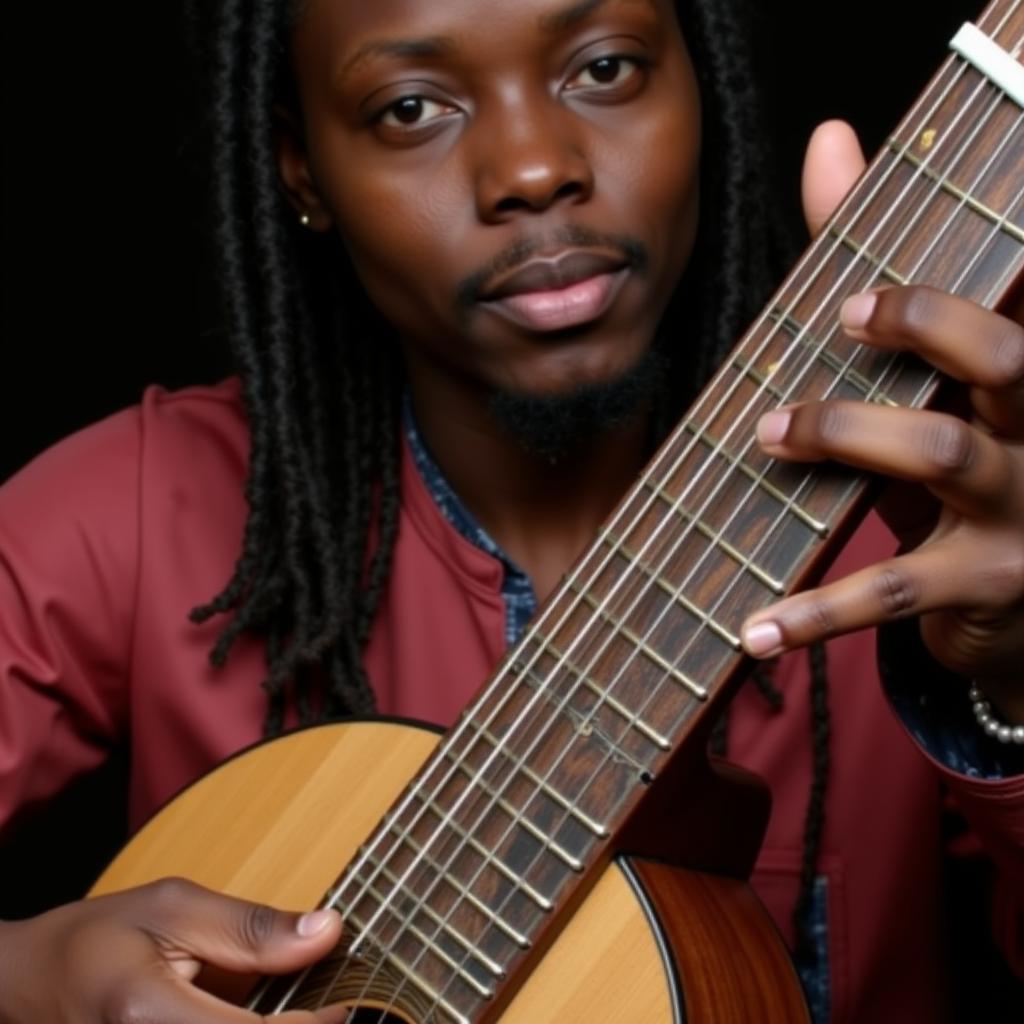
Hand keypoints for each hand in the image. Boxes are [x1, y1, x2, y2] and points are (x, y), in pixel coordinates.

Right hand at [0, 877, 347, 1022]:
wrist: (31, 984)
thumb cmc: (100, 935)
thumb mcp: (174, 906)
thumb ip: (250, 927)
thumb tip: (329, 932)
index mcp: (145, 1014)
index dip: (317, 1023)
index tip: (352, 996)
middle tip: (334, 1006)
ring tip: (302, 1011)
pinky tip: (266, 1019)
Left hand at [739, 120, 1023, 718]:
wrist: (1017, 602)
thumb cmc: (963, 473)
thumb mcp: (930, 390)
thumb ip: (876, 280)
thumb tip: (829, 138)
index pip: (1009, 317)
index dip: (942, 301)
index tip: (853, 295)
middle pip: (1008, 361)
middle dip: (921, 332)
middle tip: (834, 319)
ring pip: (944, 456)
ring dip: (846, 436)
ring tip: (766, 433)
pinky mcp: (989, 584)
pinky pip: (895, 589)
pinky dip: (817, 608)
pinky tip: (755, 624)